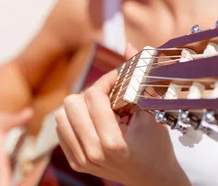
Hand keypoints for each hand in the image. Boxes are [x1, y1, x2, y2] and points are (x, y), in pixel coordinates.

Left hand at [55, 44, 189, 185]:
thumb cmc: (156, 145)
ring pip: (61, 115)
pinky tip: (91, 121)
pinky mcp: (75, 163)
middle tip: (108, 95)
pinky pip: (60, 128)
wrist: (152, 178)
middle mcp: (93, 154)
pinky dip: (73, 119)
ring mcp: (82, 160)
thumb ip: (137, 77)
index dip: (106, 80)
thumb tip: (127, 45)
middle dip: (91, 93)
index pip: (94, 97)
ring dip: (79, 106)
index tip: (118, 78)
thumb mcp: (150, 111)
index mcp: (113, 144)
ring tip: (99, 108)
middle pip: (72, 104)